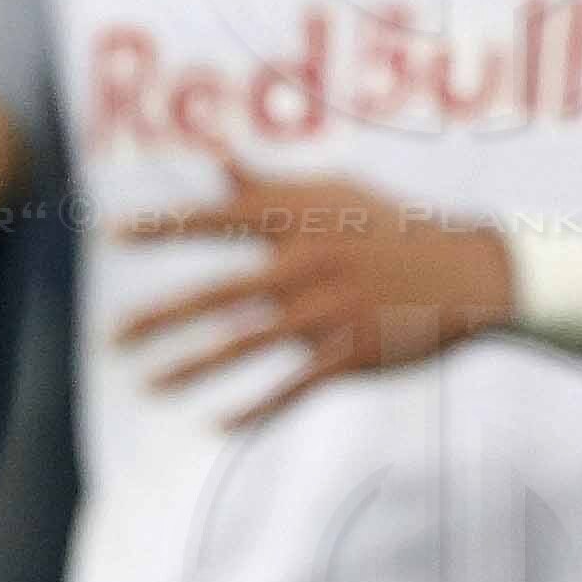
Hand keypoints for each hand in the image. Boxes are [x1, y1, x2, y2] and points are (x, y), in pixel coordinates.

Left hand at [116, 162, 516, 422]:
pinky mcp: (352, 355)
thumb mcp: (333, 194)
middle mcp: (308, 266)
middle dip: (161, 317)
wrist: (471, 272)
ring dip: (192, 368)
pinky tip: (215, 424)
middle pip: (220, 294)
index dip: (163, 226)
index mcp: (299, 222)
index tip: (111, 234)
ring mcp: (330, 314)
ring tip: (147, 384)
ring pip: (247, 347)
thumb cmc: (389, 227)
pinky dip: (254, 409)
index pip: (217, 219)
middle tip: (111, 336)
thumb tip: (217, 157)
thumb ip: (269, 186)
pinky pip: (292, 388)